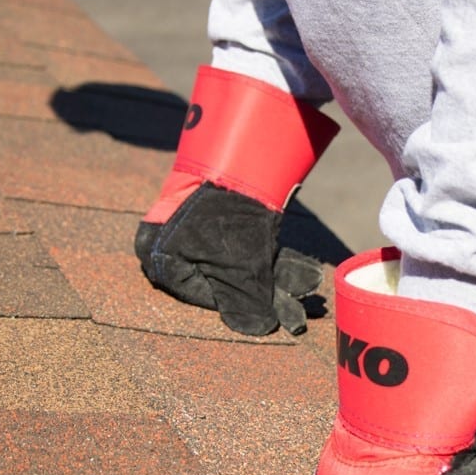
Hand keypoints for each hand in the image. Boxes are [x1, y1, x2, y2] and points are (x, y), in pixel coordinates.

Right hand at [134, 65, 337, 335]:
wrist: (238, 145)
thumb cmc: (227, 211)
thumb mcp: (239, 263)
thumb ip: (248, 299)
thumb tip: (261, 330)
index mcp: (161, 258)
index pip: (201, 295)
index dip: (239, 308)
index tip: (272, 319)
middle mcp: (176, 243)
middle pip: (228, 277)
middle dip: (273, 294)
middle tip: (305, 311)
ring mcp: (202, 225)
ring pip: (246, 260)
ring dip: (283, 278)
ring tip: (314, 288)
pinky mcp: (227, 210)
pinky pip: (252, 242)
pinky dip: (278, 258)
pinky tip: (307, 271)